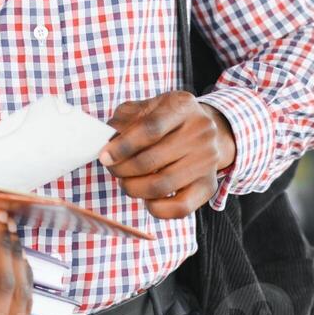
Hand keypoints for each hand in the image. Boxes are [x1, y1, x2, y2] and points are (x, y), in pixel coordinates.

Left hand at [99, 90, 237, 218]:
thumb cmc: (168, 120)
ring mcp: (207, 160)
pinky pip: (180, 207)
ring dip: (134, 188)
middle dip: (123, 170)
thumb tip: (107, 143)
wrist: (206, 131)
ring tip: (126, 182)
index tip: (104, 156)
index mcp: (182, 106)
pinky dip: (156, 208)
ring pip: (162, 185)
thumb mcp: (148, 108)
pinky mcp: (209, 185)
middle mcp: (201, 132)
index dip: (122, 146)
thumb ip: (125, 120)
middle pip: (152, 160)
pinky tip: (147, 198)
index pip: (150, 129)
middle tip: (112, 169)